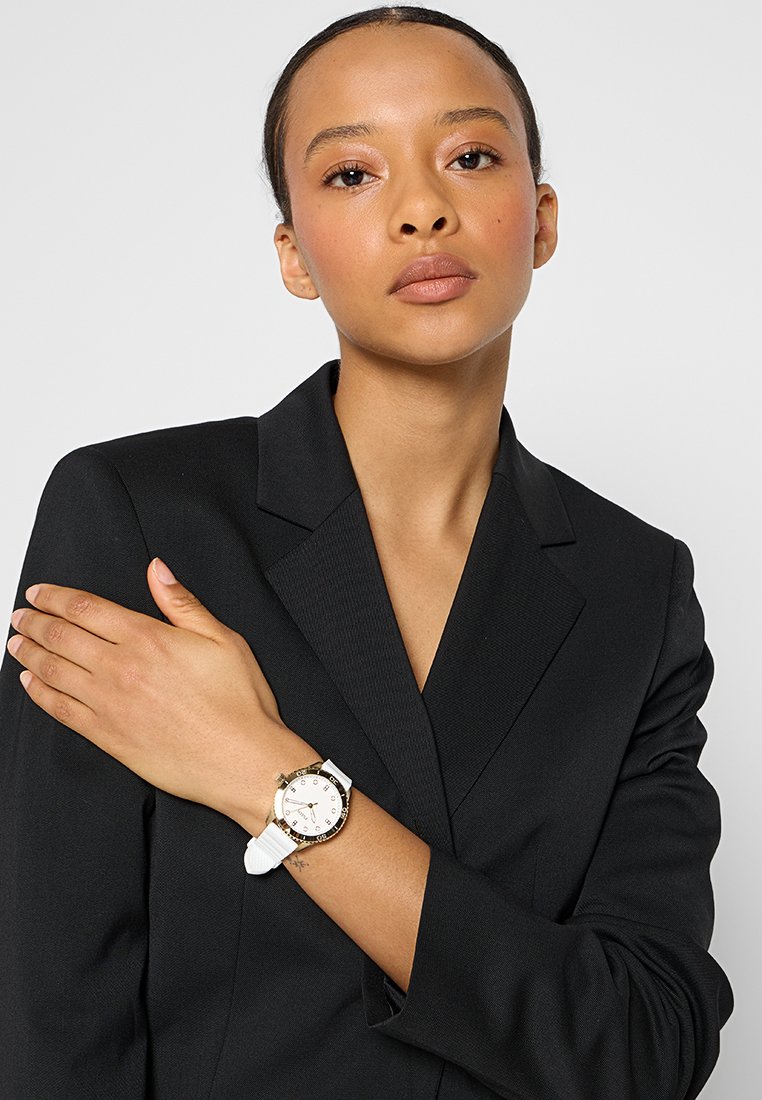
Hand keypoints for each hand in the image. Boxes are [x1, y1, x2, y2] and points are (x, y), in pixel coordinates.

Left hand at [6, 557, 314, 829]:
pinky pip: (60, 710)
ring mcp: (109, 704)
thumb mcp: (222, 638)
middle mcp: (121, 668)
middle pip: (61, 636)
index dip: (55, 597)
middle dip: (34, 621)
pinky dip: (39, 693)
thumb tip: (157, 571)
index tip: (40, 593)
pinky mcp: (107, 736)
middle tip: (21, 615)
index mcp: (147, 638)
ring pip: (53, 670)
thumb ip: (182, 603)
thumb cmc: (238, 703)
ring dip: (29, 653)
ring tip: (17, 642)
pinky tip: (31, 683)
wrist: (241, 760)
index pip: (85, 608)